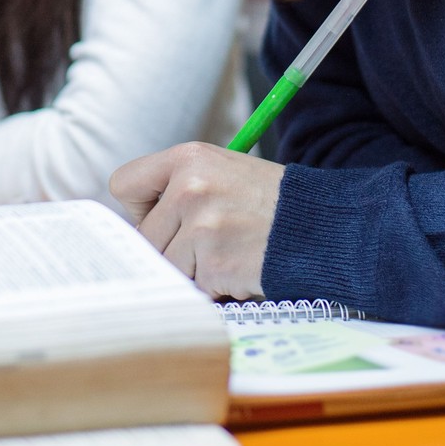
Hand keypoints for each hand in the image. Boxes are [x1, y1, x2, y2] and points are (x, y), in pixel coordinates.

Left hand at [110, 142, 283, 298]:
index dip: (141, 208)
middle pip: (144, 236)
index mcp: (187, 158)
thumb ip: (177, 189)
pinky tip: (238, 268)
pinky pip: (193, 286)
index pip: (124, 185)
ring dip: (192, 270)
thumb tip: (133, 229)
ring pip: (166, 265)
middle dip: (169, 248)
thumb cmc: (267, 203)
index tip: (164, 217)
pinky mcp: (215, 263)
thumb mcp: (220, 172)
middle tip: (207, 243)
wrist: (320, 227)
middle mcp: (190, 188)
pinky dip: (212, 286)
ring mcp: (202, 227)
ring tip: (226, 253)